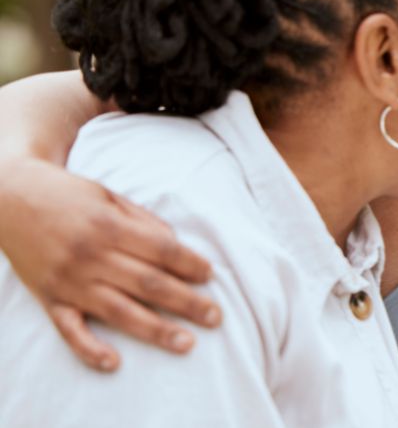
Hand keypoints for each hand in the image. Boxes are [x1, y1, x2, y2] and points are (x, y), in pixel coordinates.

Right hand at [0, 157, 220, 370]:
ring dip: (156, 330)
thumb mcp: (109, 196)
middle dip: (187, 301)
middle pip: (148, 283)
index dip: (190, 264)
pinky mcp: (49, 299)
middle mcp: (89, 256)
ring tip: (186, 343)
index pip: (161, 250)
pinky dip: (90, 348)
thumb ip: (143, 221)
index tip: (211, 276)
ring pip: (119, 311)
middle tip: (215, 317)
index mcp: (108, 226)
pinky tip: (113, 362)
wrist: (8, 198)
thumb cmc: (68, 196)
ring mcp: (68, 280)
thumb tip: (176, 245)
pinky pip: (70, 329)